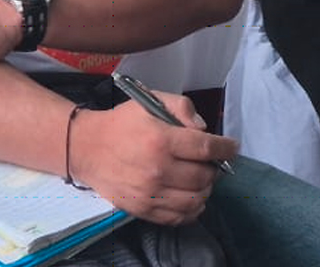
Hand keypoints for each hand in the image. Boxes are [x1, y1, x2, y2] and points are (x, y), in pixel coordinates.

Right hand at [73, 96, 238, 224]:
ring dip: (206, 188)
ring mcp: (150, 193)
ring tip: (201, 178)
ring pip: (196, 199)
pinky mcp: (143, 209)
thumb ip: (182, 107)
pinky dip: (192, 208)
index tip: (232, 147)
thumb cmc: (122, 123)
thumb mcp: (150, 101)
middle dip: (214, 168)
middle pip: (204, 176)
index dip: (226, 148)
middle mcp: (157, 170)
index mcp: (161, 140)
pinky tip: (191, 195)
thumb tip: (204, 128)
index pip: (207, 148)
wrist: (87, 148)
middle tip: (210, 161)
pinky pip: (179, 217)